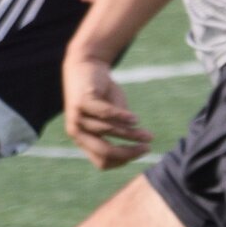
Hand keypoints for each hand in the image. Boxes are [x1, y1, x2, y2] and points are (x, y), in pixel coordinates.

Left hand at [62, 54, 150, 169]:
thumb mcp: (114, 115)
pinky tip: (135, 119)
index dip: (123, 160)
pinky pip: (105, 113)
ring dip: (132, 133)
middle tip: (147, 148)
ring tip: (148, 134)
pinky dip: (122, 117)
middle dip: (129, 153)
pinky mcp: (82, 101)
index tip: (140, 153)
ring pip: (109, 131)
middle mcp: (77, 132)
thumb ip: (121, 129)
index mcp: (83, 140)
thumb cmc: (102, 93)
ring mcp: (77, 117)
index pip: (103, 162)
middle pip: (105, 152)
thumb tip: (138, 148)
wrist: (86, 64)